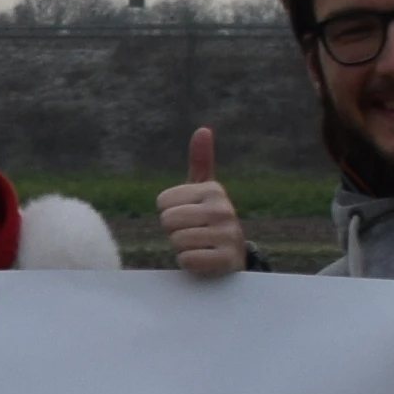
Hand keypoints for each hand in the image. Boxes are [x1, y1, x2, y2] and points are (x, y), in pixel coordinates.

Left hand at [155, 123, 242, 278]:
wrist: (230, 258)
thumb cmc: (208, 221)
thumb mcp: (203, 192)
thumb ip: (201, 161)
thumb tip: (203, 129)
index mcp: (213, 190)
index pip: (162, 202)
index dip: (170, 213)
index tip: (189, 217)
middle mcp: (223, 209)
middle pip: (167, 220)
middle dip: (174, 231)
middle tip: (193, 234)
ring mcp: (228, 235)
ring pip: (176, 241)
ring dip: (182, 248)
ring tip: (199, 246)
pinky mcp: (226, 260)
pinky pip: (187, 260)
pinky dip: (189, 264)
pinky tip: (203, 261)